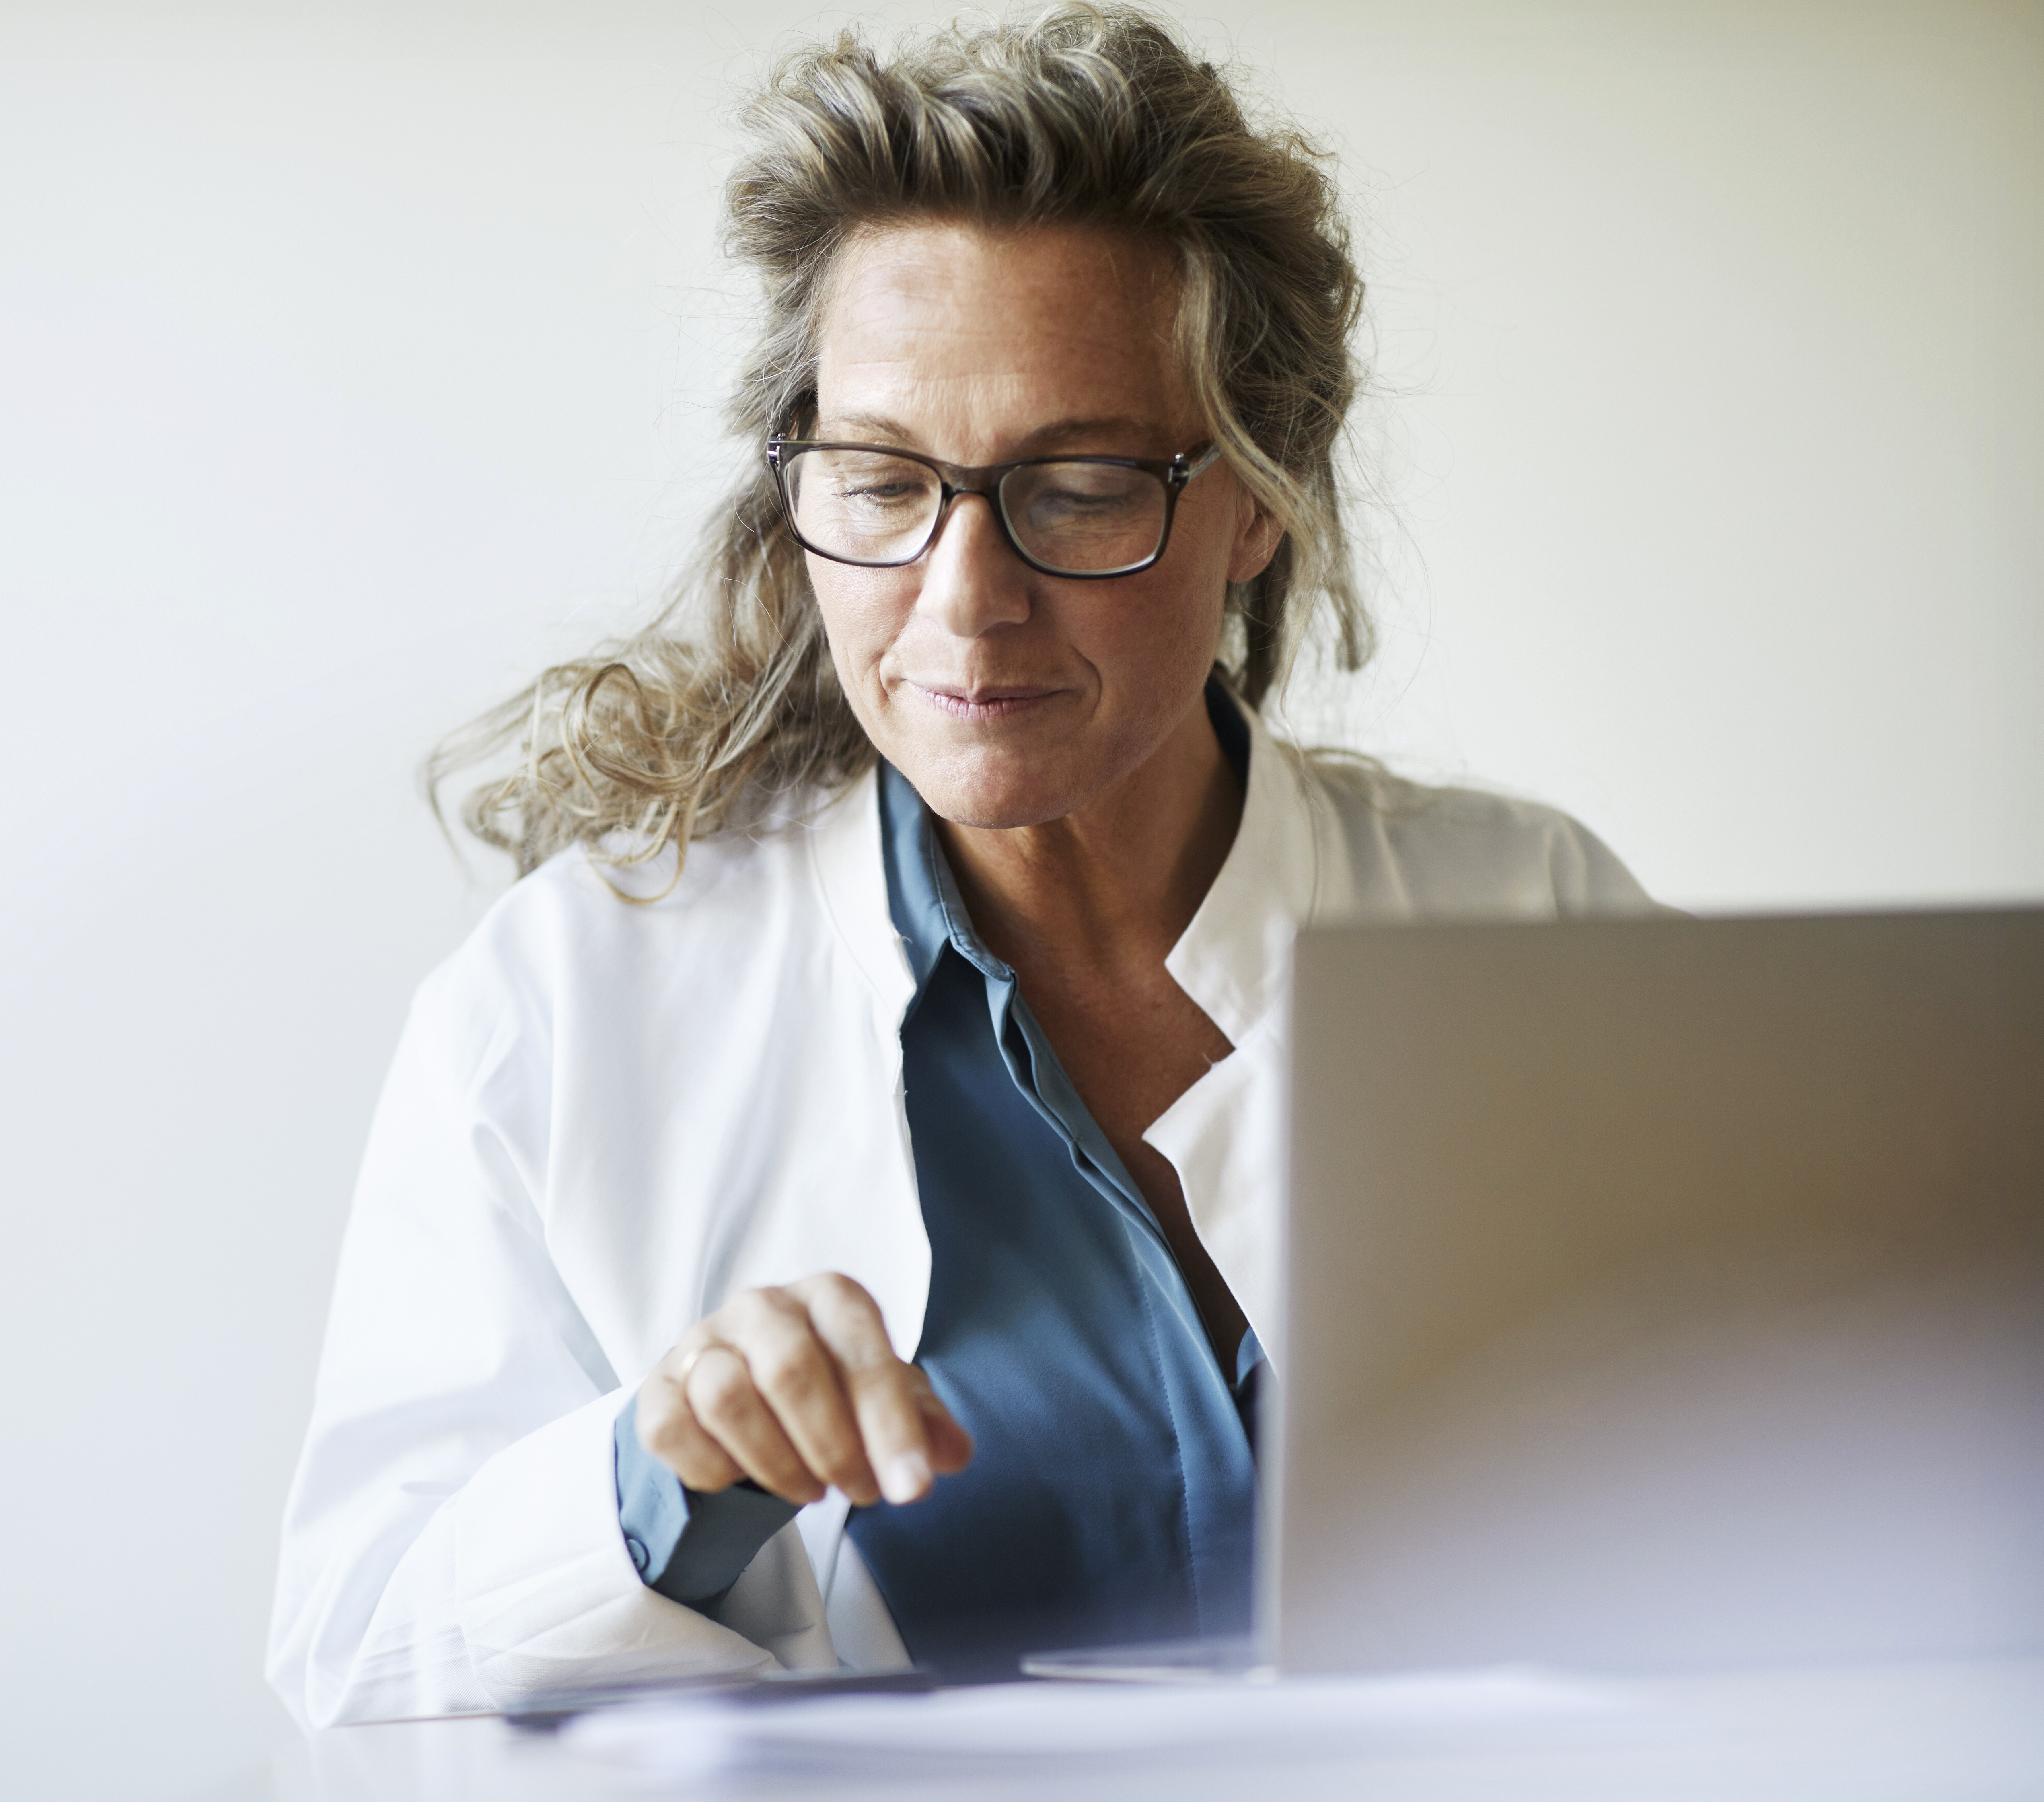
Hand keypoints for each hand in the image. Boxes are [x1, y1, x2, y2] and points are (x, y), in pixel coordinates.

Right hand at [636, 1273, 973, 1507]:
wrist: (750, 1390)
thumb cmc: (831, 1388)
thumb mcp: (886, 1398)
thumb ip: (924, 1422)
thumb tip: (951, 1454)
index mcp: (828, 1296)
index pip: (861, 1348)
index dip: (890, 1423)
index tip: (912, 1488)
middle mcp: (762, 1306)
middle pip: (790, 1369)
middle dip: (834, 1448)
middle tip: (859, 1492)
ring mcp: (702, 1342)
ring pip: (727, 1397)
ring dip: (776, 1464)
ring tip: (809, 1489)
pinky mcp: (659, 1387)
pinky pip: (671, 1429)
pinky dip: (710, 1469)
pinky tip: (741, 1480)